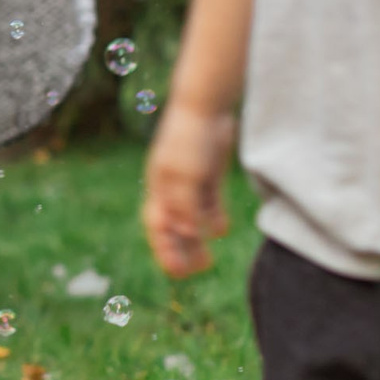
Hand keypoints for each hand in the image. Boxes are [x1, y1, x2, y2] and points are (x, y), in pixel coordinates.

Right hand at [142, 103, 235, 276]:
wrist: (206, 106)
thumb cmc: (191, 140)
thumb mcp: (187, 175)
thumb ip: (184, 206)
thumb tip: (184, 234)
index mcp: (159, 187)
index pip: (157, 226)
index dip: (164, 250)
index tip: (178, 273)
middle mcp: (171, 187)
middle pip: (171, 225)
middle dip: (180, 250)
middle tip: (195, 272)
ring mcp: (189, 180)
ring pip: (190, 217)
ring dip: (196, 239)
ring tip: (207, 261)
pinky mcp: (207, 172)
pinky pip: (207, 202)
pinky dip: (212, 217)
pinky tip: (222, 229)